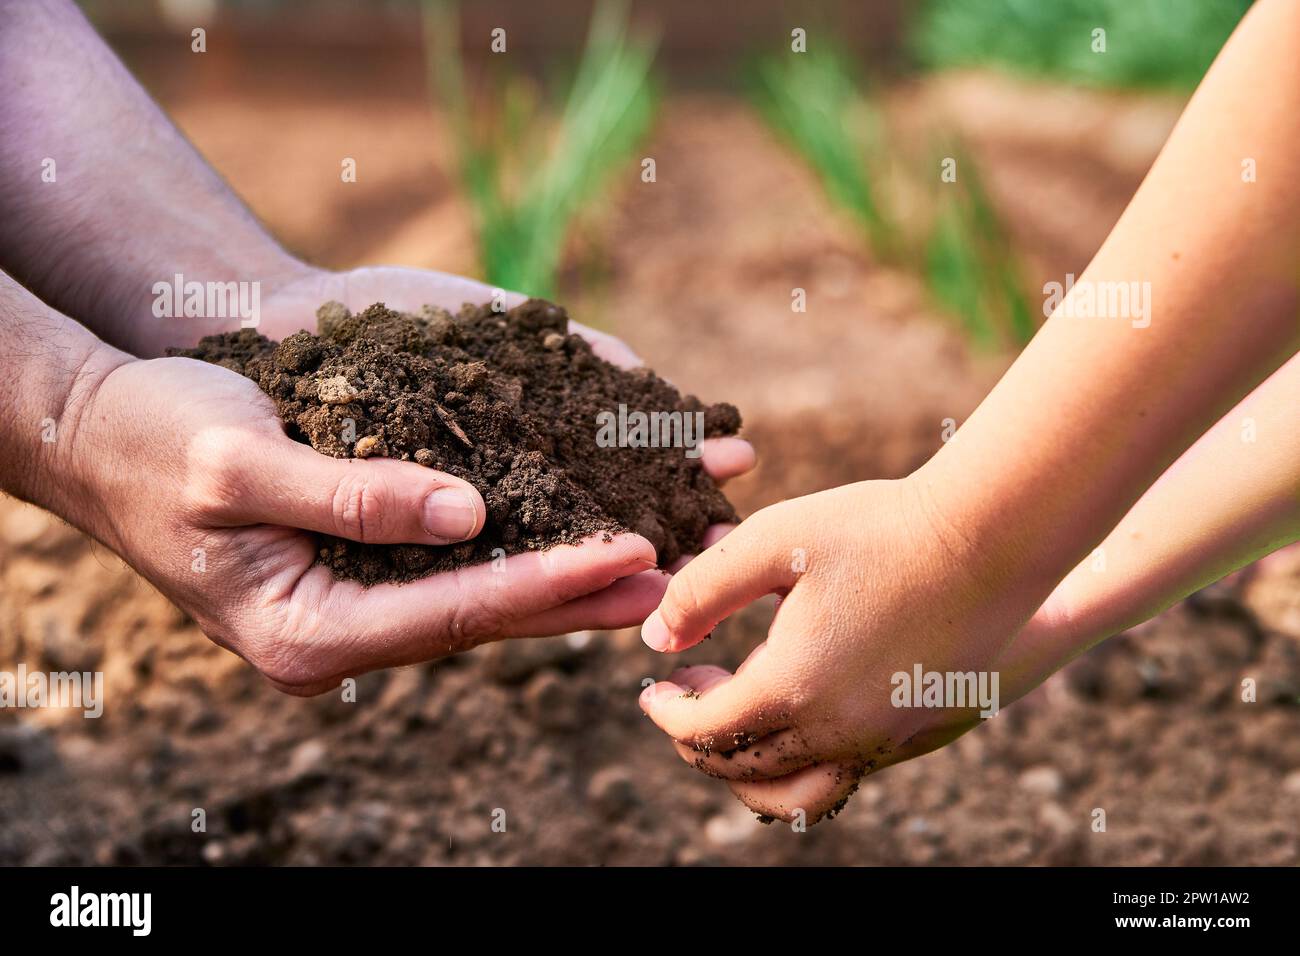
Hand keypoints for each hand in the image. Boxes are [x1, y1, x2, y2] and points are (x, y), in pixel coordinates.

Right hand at [65, 354, 663, 695]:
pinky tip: (589, 529)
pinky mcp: (367, 572)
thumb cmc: (157, 439)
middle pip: (490, 617)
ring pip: (488, 594)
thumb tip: (468, 514)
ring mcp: (357, 607)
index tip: (638, 553)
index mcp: (309, 632)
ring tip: (667, 554)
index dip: (553, 580)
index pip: (458, 610)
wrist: (104, 432)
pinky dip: (532, 546)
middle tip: (688, 573)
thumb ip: (350, 496)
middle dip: (589, 592)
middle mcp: (344, 636)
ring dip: (576, 573)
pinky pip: (466, 567)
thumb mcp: (240, 462)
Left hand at [637, 477, 1039, 823]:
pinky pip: (846, 775)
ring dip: (752, 771)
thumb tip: (656, 638)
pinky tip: (803, 706)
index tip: (654, 689)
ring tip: (740, 722)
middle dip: (701, 735)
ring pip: (797, 794)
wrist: (990, 537)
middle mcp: (838, 732)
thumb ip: (703, 589)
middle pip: (743, 769)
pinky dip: (805, 763)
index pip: (706, 730)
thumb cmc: (879, 527)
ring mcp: (883, 740)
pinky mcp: (918, 733)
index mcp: (793, 687)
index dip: (668, 712)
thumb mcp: (775, 540)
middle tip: (693, 685)